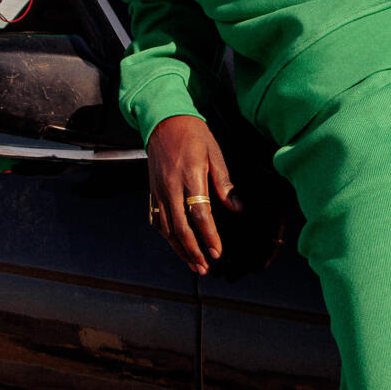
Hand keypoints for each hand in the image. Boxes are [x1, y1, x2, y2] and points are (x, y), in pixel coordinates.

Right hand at [147, 115, 241, 275]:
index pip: (200, 213)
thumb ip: (224, 183)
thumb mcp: (214, 153)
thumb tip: (238, 208)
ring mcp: (158, 190)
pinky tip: (176, 246)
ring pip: (166, 228)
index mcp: (190, 176)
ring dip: (180, 249)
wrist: (164, 121)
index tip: (218, 252)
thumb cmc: (193, 135)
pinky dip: (166, 237)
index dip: (209, 236)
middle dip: (193, 251)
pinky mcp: (152, 191)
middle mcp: (170, 186)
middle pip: (180, 227)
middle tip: (205, 268)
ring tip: (194, 265)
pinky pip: (156, 220)